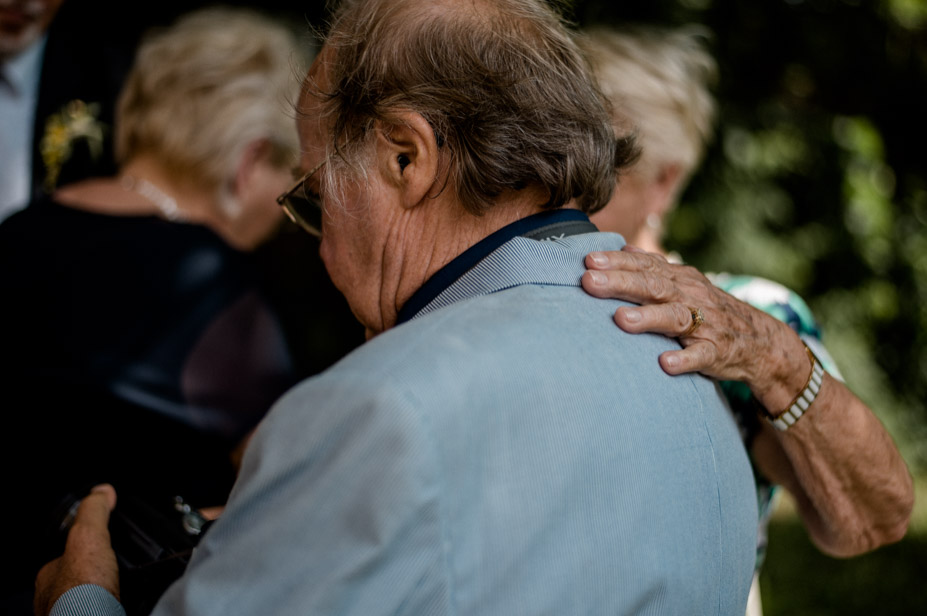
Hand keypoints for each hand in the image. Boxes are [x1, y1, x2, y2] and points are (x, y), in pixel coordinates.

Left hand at [34, 484, 119, 615]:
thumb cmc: (80, 592)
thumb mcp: (88, 538)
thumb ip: (94, 514)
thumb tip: (102, 491)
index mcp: (49, 576)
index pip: (65, 556)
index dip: (85, 548)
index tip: (104, 544)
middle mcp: (55, 598)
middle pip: (78, 578)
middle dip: (95, 573)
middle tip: (116, 568)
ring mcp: (69, 612)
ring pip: (89, 597)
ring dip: (105, 592)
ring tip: (123, 587)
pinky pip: (101, 609)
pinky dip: (112, 606)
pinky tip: (121, 603)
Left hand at [582, 245, 808, 409]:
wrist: (759, 341)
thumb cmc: (708, 311)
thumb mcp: (684, 284)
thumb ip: (653, 268)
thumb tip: (621, 247)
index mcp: (679, 279)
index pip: (645, 266)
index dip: (617, 262)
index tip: (588, 261)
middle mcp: (691, 296)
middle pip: (653, 286)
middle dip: (620, 283)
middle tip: (589, 281)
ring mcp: (705, 325)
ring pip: (674, 318)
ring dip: (648, 318)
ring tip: (620, 319)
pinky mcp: (717, 352)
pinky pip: (702, 356)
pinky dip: (684, 360)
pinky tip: (665, 364)